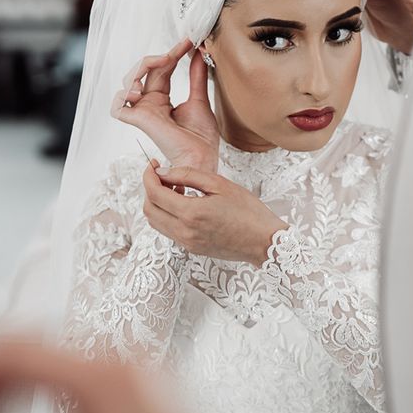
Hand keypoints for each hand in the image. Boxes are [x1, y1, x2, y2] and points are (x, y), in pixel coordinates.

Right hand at [111, 39, 219, 171]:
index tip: (188, 42)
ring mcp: (143, 111)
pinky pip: (117, 107)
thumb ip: (196, 75)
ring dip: (143, 67)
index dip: (172, 54)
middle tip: (181, 48)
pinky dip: (122, 95)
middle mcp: (150, 103)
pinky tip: (140, 88)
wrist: (201, 157)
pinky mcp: (138, 120)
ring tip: (164, 61)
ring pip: (129, 80)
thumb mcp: (200, 98)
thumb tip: (198, 53)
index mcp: (162, 99)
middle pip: (145, 70)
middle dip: (163, 55)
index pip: (161, 70)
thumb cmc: (201, 137)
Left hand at [142, 161, 287, 266]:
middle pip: (149, 209)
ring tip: (176, 187)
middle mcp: (184, 232)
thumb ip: (187, 175)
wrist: (264, 242)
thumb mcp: (219, 184)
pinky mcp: (191, 248)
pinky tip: (184, 202)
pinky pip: (168, 230)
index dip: (148, 176)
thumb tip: (163, 172)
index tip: (153, 164)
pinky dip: (167, 213)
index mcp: (191, 214)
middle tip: (163, 173)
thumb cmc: (248, 211)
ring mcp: (186, 243)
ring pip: (155, 221)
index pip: (154, 193)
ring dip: (157, 202)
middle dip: (150, 188)